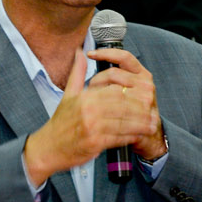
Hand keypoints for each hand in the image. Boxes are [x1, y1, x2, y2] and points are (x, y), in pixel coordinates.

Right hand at [23, 48, 162, 185]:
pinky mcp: (95, 144)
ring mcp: (92, 128)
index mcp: (85, 98)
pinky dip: (131, 137)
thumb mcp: (68, 95)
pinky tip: (139, 136)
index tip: (142, 97)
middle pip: (123, 106)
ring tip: (151, 124)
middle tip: (153, 110)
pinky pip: (118, 138)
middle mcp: (89, 111)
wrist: (48, 147)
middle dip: (140, 109)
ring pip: (124, 123)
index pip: (115, 91)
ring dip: (140, 124)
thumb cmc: (60, 122)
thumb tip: (80, 53)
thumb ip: (77, 73)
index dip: (131, 94)